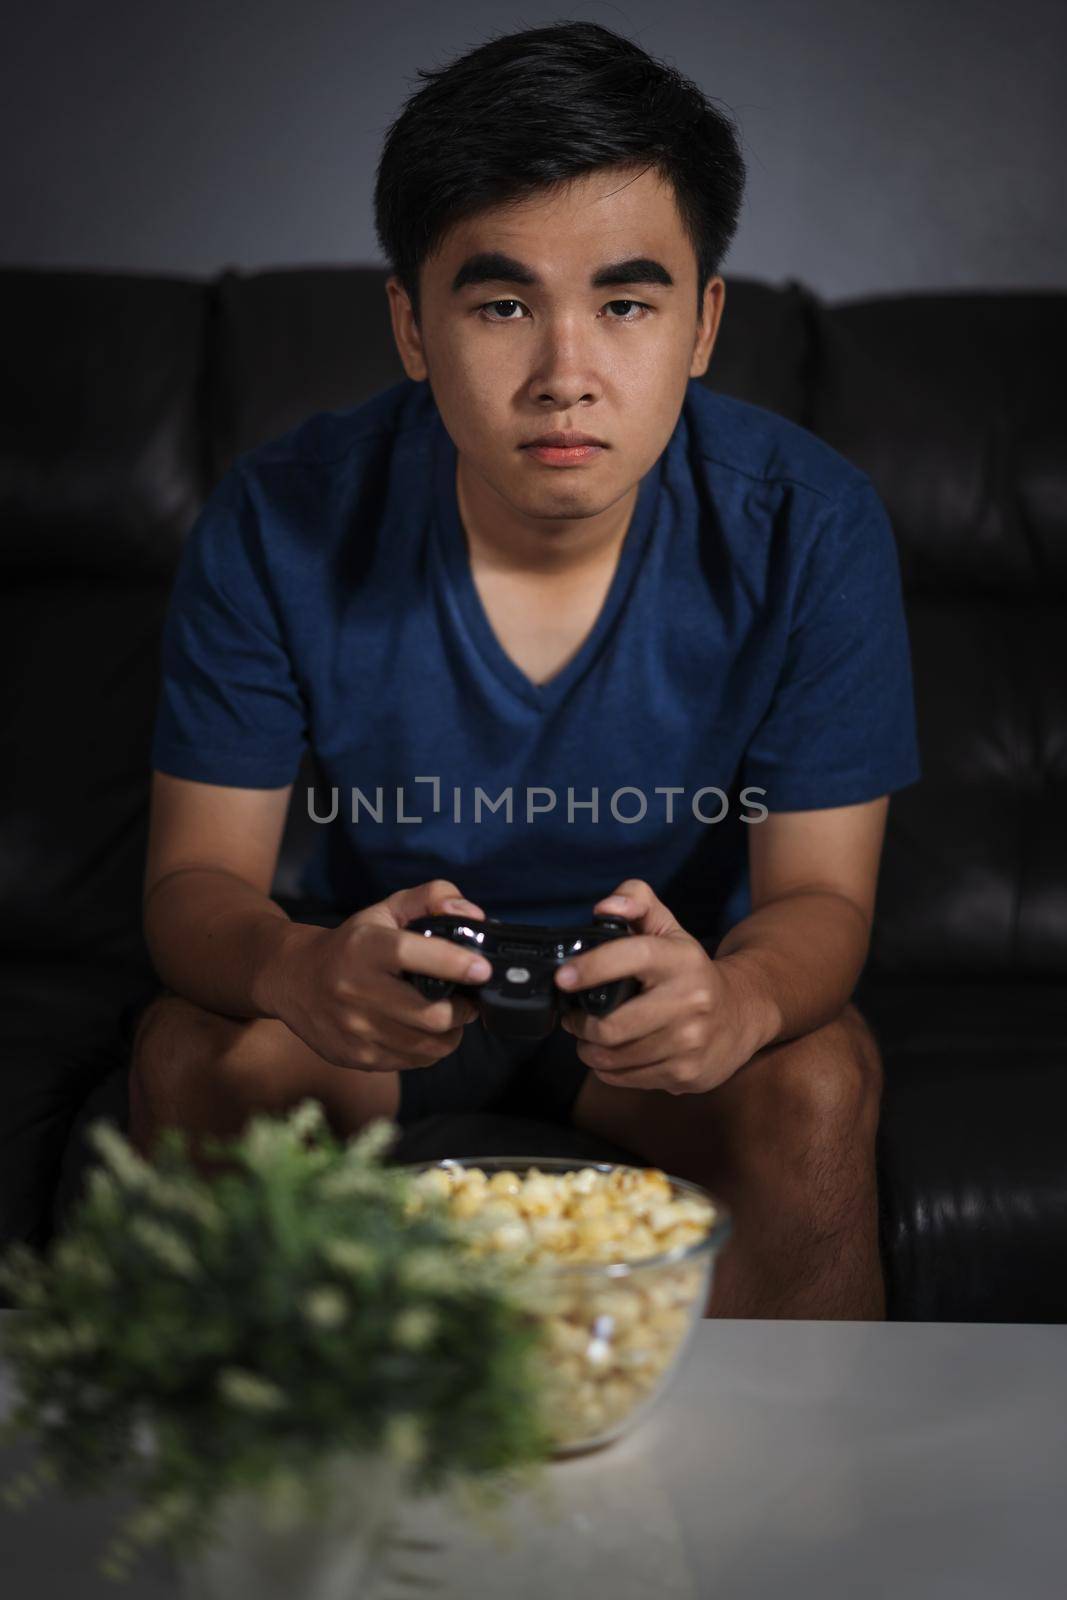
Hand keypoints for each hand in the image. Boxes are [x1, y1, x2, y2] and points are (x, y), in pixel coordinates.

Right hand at [269, 879, 489, 1072]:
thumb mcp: (385, 910)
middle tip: (468, 1000)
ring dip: (450, 1033)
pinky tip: (422, 1031)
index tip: (482, 969)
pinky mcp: (354, 1056)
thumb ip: (431, 898)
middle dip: (463, 1010)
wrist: (293, 978)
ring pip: (427, 1046)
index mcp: (365, 947)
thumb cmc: (352, 943)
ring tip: (449, 1017)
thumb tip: (472, 914)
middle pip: (431, 1015)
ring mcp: (354, 1028)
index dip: (455, 963)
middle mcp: (355, 989)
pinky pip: (411, 1062)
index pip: (413, 954)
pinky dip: (428, 1049)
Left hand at [555, 879, 768, 1093]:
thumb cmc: (690, 970)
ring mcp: (690, 1042)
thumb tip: (604, 907)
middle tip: (573, 1017)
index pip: (632, 956)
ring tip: (590, 1037)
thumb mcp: (668, 928)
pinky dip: (608, 1068)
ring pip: (613, 1057)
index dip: (592, 967)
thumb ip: (636, 900)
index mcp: (681, 959)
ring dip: (589, 1049)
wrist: (742, 1013)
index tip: (564, 978)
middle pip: (612, 1025)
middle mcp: (690, 1000)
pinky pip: (625, 1078)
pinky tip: (615, 1054)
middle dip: (579, 1024)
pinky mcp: (686, 1074)